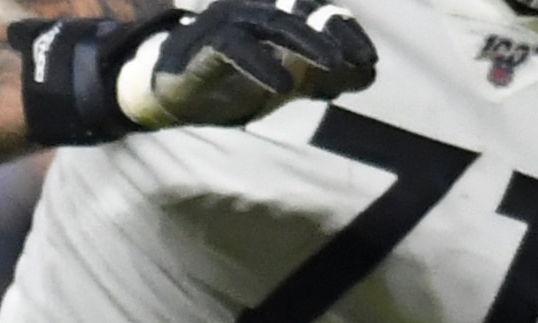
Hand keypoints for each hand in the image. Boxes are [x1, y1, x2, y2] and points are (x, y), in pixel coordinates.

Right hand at [117, 0, 376, 130]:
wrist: (167, 96)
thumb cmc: (227, 86)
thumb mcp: (282, 84)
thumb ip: (323, 78)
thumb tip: (370, 75)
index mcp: (279, 15)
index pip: (321, 14)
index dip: (347, 33)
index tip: (368, 61)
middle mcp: (256, 9)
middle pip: (303, 10)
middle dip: (334, 33)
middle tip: (359, 60)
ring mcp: (228, 21)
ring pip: (274, 21)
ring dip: (306, 41)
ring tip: (333, 66)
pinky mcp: (202, 41)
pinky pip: (235, 46)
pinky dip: (261, 64)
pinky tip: (283, 86)